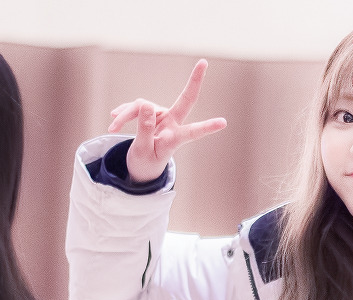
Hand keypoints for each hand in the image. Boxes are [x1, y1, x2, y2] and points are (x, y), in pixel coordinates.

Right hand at [108, 59, 226, 182]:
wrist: (141, 167)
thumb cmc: (146, 163)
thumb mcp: (142, 151)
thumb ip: (143, 129)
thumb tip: (145, 103)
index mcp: (175, 139)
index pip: (192, 132)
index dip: (207, 127)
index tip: (223, 123)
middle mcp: (172, 124)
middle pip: (185, 99)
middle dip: (194, 81)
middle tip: (204, 62)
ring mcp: (163, 116)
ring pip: (142, 106)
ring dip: (125, 115)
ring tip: (112, 127)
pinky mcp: (151, 113)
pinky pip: (135, 107)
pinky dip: (123, 114)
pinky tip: (113, 121)